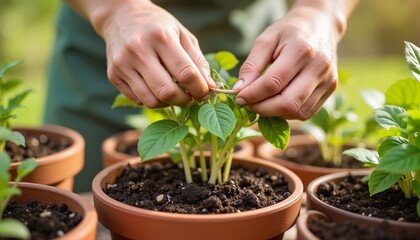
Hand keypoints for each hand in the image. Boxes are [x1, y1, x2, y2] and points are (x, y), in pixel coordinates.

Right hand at [96, 1, 214, 106]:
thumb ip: (197, 61)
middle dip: (184, 100)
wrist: (121, 17)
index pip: (185, 73)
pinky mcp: (113, 75)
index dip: (200, 88)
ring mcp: (122, 64)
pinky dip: (152, 99)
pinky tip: (156, 88)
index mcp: (160, 36)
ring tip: (175, 94)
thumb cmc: (158, 26)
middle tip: (190, 97)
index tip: (205, 93)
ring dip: (168, 103)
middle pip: (167, 91)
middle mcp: (138, 50)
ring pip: (151, 101)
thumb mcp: (182, 34)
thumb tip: (210, 88)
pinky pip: (138, 100)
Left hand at [234, 3, 346, 119]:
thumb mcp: (265, 39)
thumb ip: (251, 65)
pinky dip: (287, 113)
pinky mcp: (331, 89)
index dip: (252, 95)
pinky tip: (277, 102)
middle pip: (288, 103)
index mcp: (301, 50)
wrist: (320, 25)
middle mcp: (319, 67)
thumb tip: (239, 90)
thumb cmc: (289, 31)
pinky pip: (306, 112)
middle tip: (248, 104)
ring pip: (298, 112)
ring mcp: (328, 80)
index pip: (273, 83)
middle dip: (262, 109)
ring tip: (261, 102)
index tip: (238, 97)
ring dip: (275, 113)